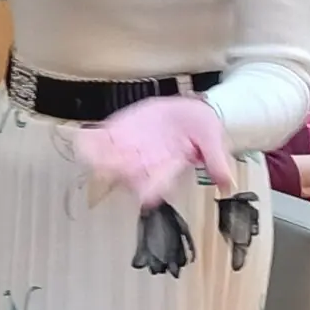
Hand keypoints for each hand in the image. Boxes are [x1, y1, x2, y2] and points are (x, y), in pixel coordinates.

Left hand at [78, 95, 234, 208]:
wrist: (189, 113)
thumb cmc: (201, 129)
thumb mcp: (214, 140)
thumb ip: (217, 161)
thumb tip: (228, 183)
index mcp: (168, 167)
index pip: (160, 182)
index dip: (152, 189)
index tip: (146, 197)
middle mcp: (146, 162)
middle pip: (130, 173)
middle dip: (120, 172)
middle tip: (110, 171)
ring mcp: (131, 148)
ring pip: (112, 159)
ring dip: (100, 159)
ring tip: (90, 155)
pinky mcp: (120, 133)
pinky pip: (103, 139)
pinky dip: (93, 140)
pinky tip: (82, 138)